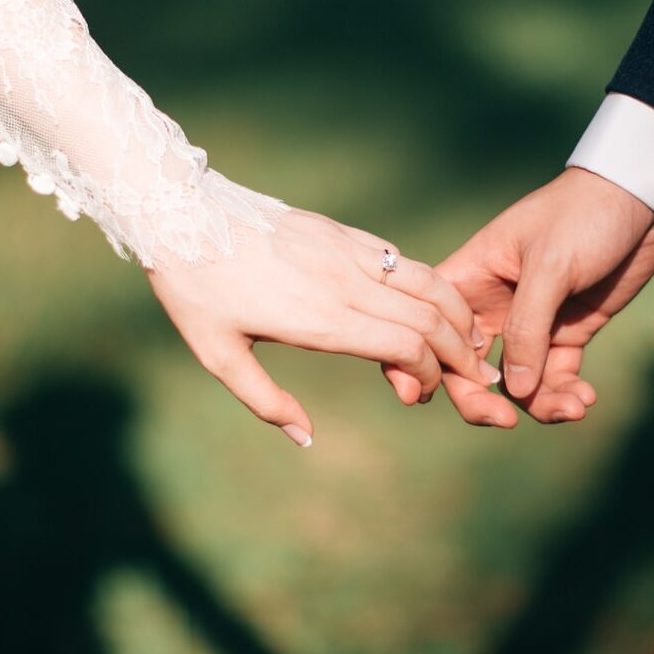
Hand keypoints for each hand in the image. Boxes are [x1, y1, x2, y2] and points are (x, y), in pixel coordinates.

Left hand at [147, 208, 499, 446]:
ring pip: (426, 281)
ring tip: (471, 339)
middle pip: (430, 316)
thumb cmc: (195, 291)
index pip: (405, 345)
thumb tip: (306, 439)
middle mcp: (344, 282)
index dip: (429, 374)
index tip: (420, 393)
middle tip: (473, 376)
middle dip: (460, 351)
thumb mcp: (218, 356)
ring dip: (457, 313)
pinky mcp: (341, 231)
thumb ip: (266, 401)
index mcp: (320, 319)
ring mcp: (346, 251)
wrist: (180, 214)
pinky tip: (433, 303)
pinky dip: (429, 284)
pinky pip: (400, 259)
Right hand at [434, 167, 653, 425]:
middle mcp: (491, 306)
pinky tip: (585, 399)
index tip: (429, 396)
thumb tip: (513, 392)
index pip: (431, 327)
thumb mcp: (550, 265)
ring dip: (538, 403)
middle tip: (505, 422)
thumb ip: (528, 328)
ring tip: (573, 407)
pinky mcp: (567, 333)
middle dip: (481, 401)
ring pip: (516, 382)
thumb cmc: (583, 215)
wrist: (641, 200)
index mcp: (469, 278)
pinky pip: (555, 377)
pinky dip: (565, 394)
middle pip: (467, 368)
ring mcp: (530, 323)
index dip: (423, 363)